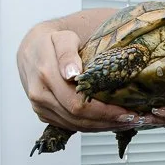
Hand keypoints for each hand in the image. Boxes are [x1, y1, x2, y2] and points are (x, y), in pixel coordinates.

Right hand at [16, 22, 141, 132]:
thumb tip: (72, 73)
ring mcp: (40, 106)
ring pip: (75, 126)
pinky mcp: (43, 113)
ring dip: (103, 127)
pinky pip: (69, 126)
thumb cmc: (50, 40)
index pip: (78, 103)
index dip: (105, 112)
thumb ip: (67, 53)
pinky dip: (91, 127)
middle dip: (109, 121)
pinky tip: (108, 122)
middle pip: (78, 118)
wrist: (30, 48)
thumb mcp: (62, 37)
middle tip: (134, 119)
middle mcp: (40, 94)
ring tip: (126, 122)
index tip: (127, 111)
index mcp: (45, 75)